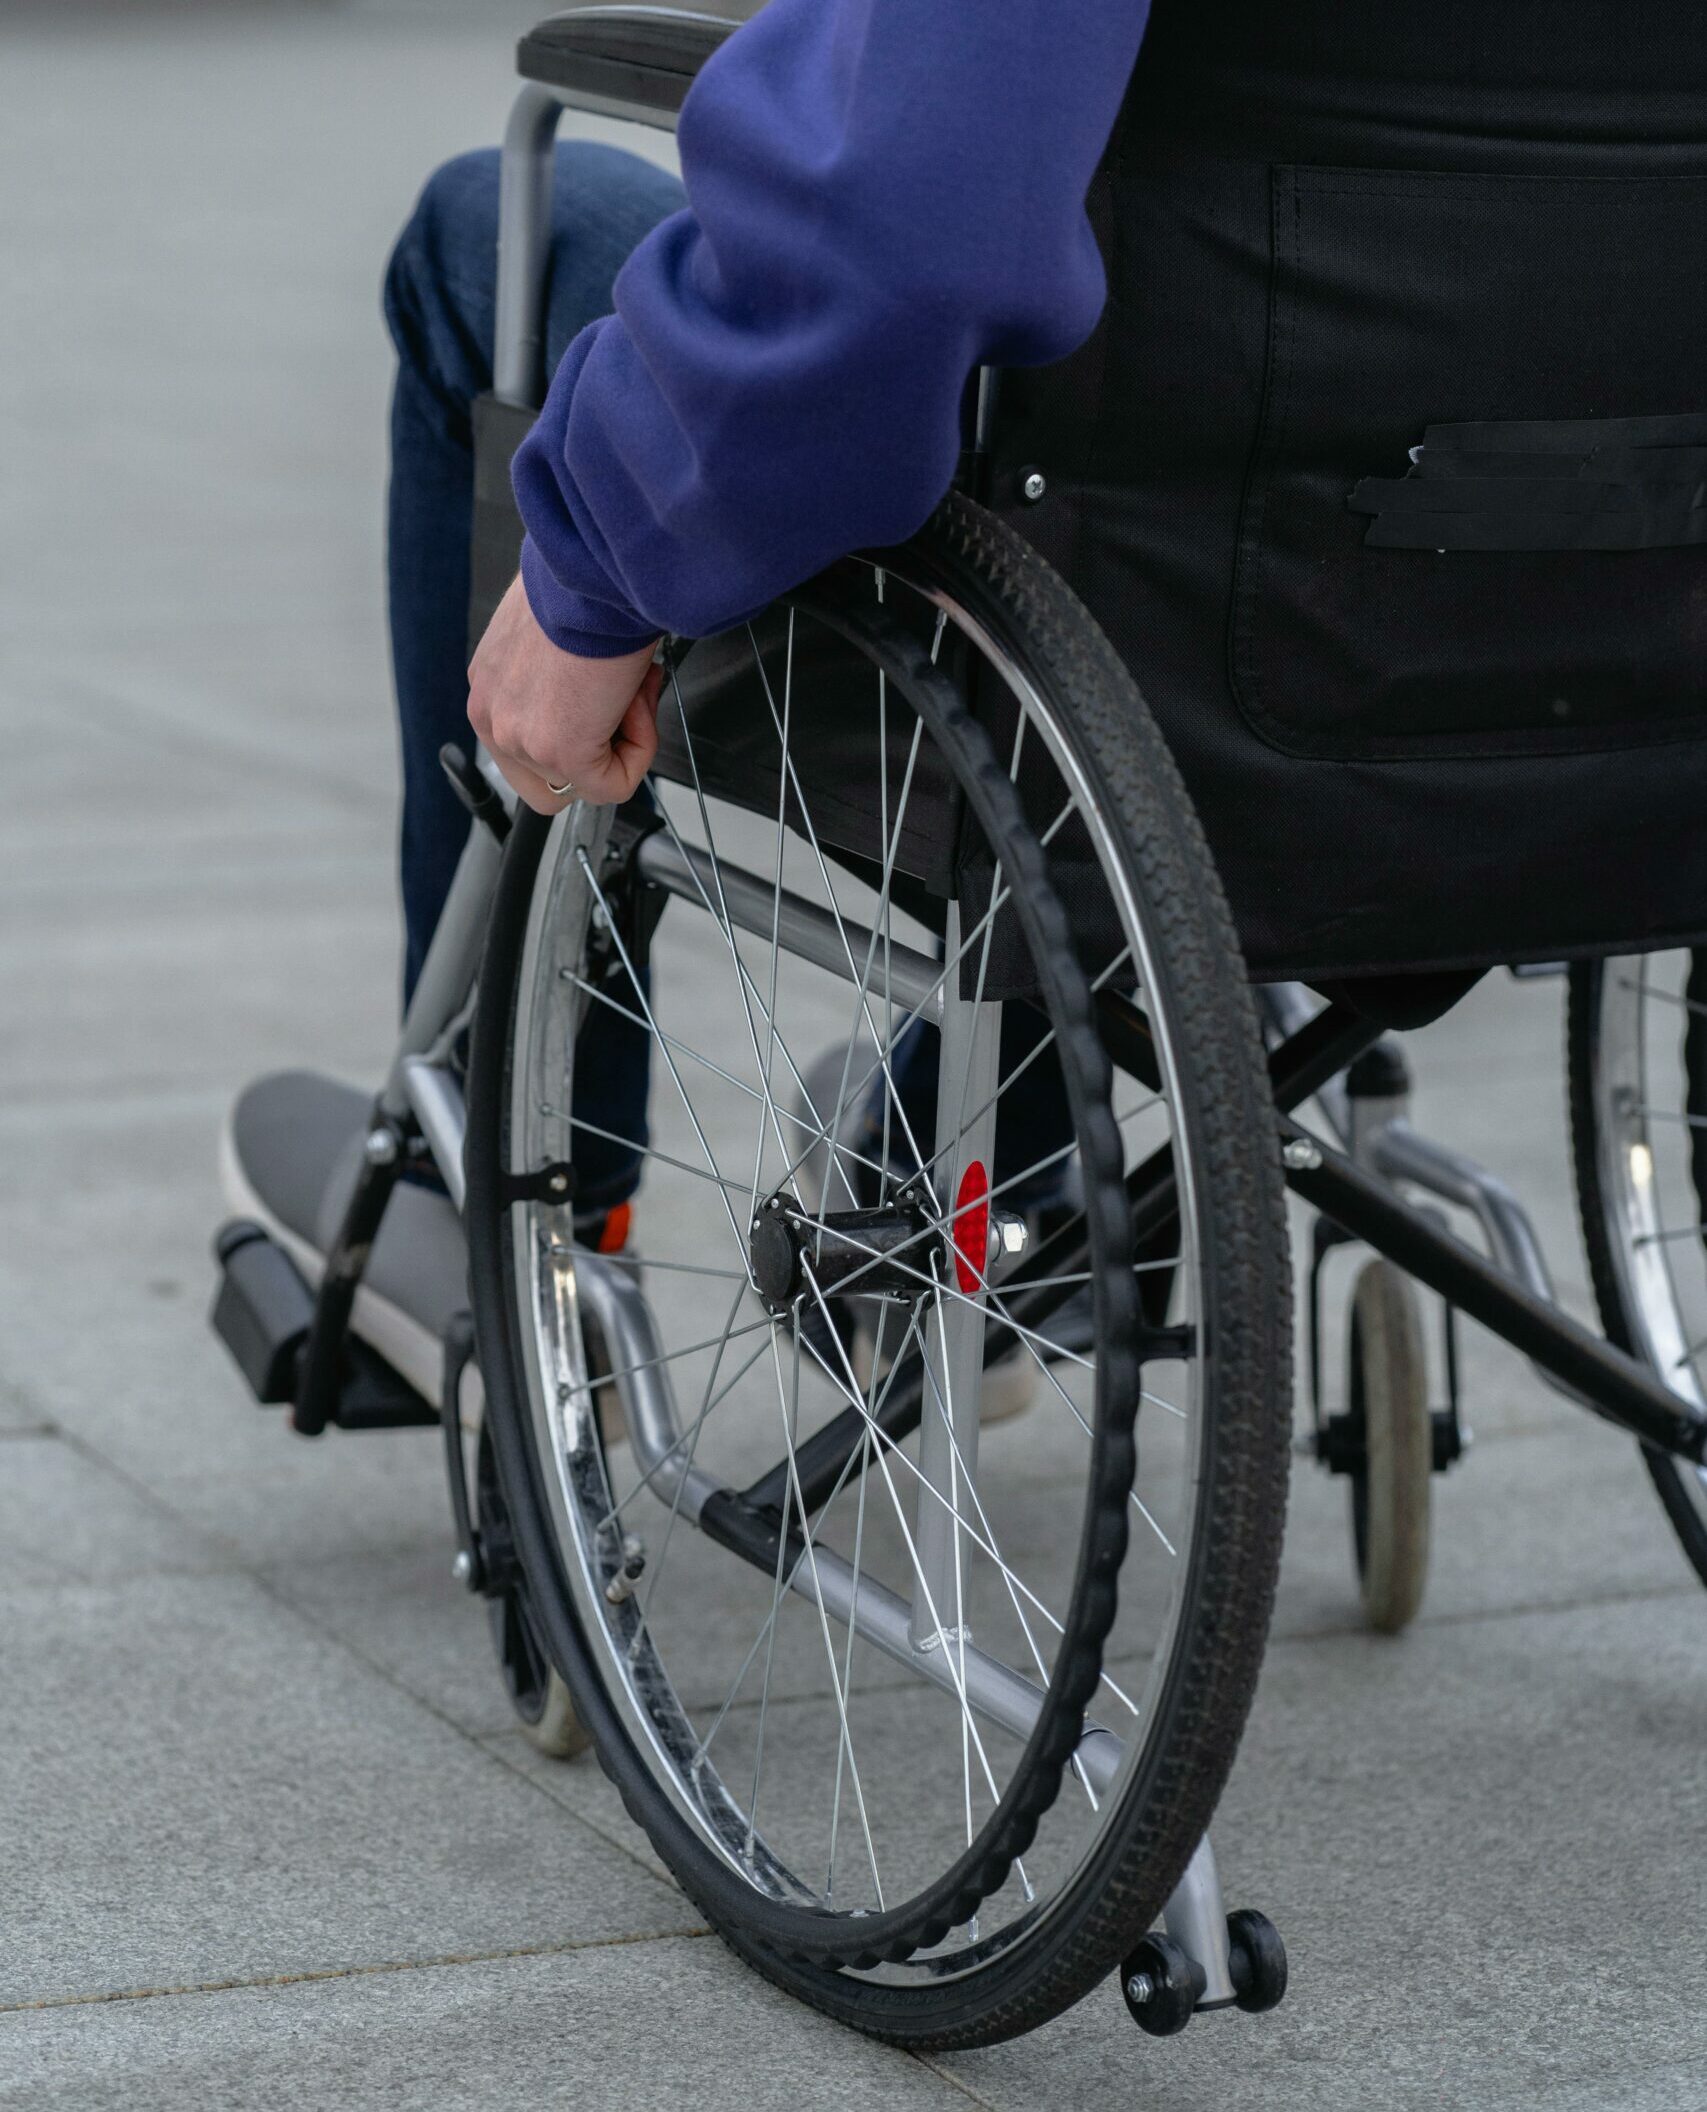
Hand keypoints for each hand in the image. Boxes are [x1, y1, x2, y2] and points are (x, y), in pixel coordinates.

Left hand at [467, 573, 663, 812]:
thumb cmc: (580, 584)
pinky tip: (637, 701)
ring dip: (621, 737)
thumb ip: (554, 675)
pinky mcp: (562, 752)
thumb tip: (593, 689)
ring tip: (629, 685)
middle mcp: (493, 717)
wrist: (593, 575)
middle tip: (619, 701)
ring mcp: (522, 739)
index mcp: (488, 688)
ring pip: (584, 781)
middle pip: (548, 779)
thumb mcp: (552, 632)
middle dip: (594, 748)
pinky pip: (613, 784)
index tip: (602, 693)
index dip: (577, 729)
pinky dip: (640, 750)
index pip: (526, 748)